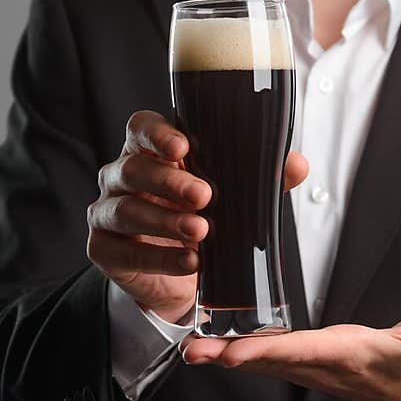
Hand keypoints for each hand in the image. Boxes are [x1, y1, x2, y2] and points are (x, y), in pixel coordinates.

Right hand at [87, 109, 308, 321]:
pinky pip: (126, 253)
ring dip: (165, 221)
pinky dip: (159, 259)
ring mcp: (106, 212)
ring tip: (201, 232)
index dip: (157, 134)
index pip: (141, 128)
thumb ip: (261, 176)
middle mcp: (121, 176)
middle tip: (205, 195)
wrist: (181, 272)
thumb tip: (296, 164)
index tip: (182, 148)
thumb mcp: (233, 194)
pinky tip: (190, 262)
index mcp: (149, 151)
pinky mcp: (104, 249)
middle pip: (133, 168)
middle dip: (169, 182)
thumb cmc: (202, 215)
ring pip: (127, 210)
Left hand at [181, 307, 400, 400]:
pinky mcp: (305, 364)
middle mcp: (325, 366)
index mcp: (354, 357)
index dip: (272, 351)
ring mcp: (312, 369)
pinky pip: (266, 358)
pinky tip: (210, 345)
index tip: (238, 352)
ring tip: (190, 348)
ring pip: (264, 362)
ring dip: (225, 356)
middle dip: (233, 357)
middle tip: (195, 351)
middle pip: (273, 361)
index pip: (308, 352)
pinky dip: (237, 351)